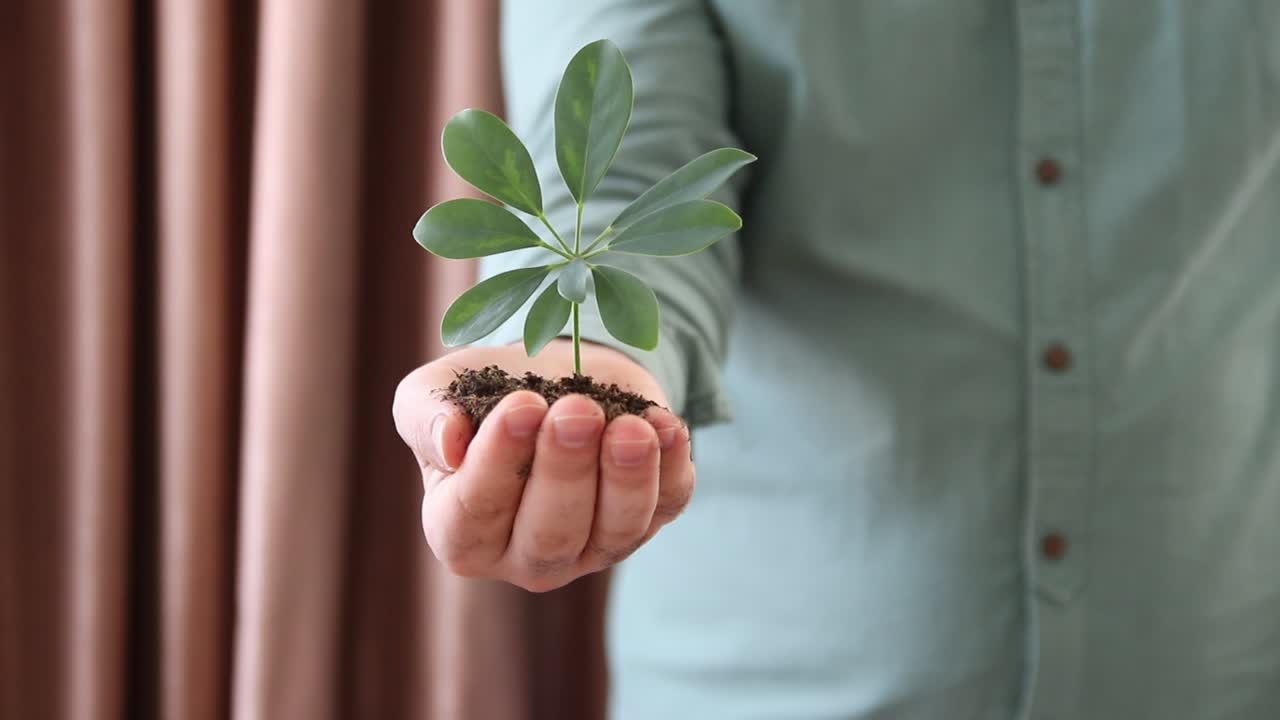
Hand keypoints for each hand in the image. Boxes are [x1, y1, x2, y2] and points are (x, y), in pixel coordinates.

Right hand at [393, 340, 693, 591]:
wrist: (558, 376)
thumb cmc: (489, 392)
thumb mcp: (439, 389)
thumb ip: (425, 414)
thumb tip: (449, 442)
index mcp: (461, 532)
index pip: (474, 513)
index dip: (497, 462)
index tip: (520, 406)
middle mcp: (525, 555)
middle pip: (549, 533)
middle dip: (565, 471)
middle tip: (576, 411)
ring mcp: (592, 548)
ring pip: (615, 532)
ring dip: (627, 478)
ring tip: (632, 427)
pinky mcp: (650, 522)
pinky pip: (667, 505)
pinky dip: (671, 467)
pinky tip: (666, 427)